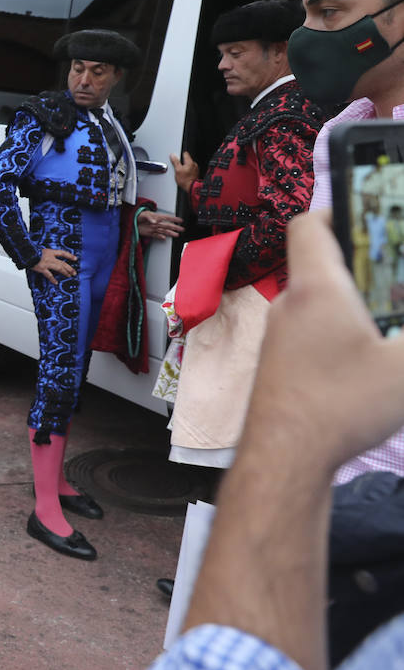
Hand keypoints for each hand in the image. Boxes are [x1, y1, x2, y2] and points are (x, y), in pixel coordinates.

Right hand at [31, 247, 76, 283]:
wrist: (25, 253)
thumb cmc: (32, 252)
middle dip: (69, 268)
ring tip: (69, 276)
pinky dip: (53, 279)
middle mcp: (50, 257)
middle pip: (63, 263)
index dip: (70, 256)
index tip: (75, 258)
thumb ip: (47, 255)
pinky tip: (56, 282)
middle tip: (74, 272)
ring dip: (65, 273)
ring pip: (59, 268)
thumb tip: (51, 259)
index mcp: (50, 252)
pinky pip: (49, 275)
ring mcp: (47, 263)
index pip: (63, 253)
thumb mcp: (41, 251)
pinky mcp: (42, 268)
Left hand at [137, 210, 183, 240]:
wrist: (131, 222)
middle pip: (167, 225)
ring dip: (170, 233)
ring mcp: (153, 228)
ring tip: (177, 235)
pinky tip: (164, 238)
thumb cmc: (138, 216)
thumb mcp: (143, 215)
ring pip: (164, 231)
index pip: (167, 218)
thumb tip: (155, 221)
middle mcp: (156, 223)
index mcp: (156, 217)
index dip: (174, 219)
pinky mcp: (149, 233)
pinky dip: (160, 237)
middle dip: (175, 227)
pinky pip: (156, 235)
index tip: (180, 220)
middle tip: (182, 229)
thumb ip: (149, 218)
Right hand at [170, 151, 199, 192]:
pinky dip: (187, 171)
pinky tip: (184, 175)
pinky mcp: (195, 173)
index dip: (179, 155)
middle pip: (186, 159)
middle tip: (178, 168)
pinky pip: (190, 169)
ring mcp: (195, 169)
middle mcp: (194, 164)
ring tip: (181, 173)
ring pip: (188, 165)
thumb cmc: (185, 180)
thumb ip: (175, 162)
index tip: (176, 158)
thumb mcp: (177, 170)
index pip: (185, 153)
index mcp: (190, 162)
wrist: (191, 188)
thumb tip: (173, 155)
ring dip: (184, 167)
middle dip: (181, 162)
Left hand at [244, 211, 403, 472]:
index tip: (369, 215)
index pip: (310, 226)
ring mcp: (278, 336)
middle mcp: (289, 305)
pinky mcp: (277, 365)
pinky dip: (337, 332)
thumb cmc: (339, 406)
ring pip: (316, 302)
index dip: (337, 212)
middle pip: (320, 264)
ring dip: (351, 303)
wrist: (283, 457)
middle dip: (361, 266)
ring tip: (388, 321)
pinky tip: (366, 359)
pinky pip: (308, 332)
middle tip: (395, 277)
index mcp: (316, 289)